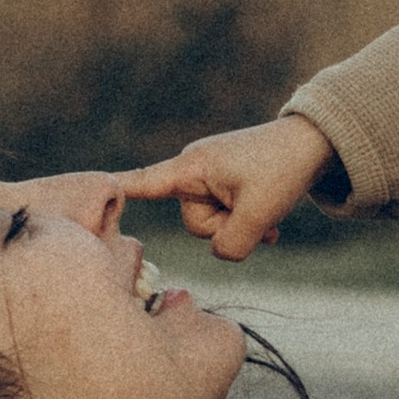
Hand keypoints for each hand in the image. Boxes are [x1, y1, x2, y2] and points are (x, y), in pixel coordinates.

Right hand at [119, 113, 335, 259]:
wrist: (315, 143)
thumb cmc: (284, 170)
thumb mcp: (260, 213)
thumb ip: (231, 245)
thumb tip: (220, 254)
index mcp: (191, 167)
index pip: (143, 183)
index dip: (114, 193)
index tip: (83, 197)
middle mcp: (193, 171)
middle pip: (195, 224)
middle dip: (227, 227)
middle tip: (258, 209)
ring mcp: (209, 179)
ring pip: (213, 227)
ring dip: (242, 227)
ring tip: (269, 213)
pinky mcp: (224, 186)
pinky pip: (225, 220)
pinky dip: (247, 225)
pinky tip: (271, 225)